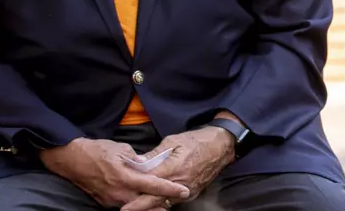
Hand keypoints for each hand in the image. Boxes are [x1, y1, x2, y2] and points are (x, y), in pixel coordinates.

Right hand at [37, 137, 190, 208]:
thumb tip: (147, 163)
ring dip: (148, 205)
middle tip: (175, 200)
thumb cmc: (97, 151)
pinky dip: (135, 204)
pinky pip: (124, 205)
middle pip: (146, 204)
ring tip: (161, 202)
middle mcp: (119, 192)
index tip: (184, 191)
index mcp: (126, 177)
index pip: (153, 186)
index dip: (170, 189)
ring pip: (135, 207)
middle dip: (161, 203)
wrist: (71, 159)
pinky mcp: (104, 202)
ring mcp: (111, 200)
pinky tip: (141, 199)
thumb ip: (137, 158)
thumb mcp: (121, 148)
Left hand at [120, 125, 237, 209]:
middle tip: (125, 210)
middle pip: (155, 200)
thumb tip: (137, 162)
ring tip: (135, 207)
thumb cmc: (197, 141)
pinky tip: (153, 203)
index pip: (150, 185)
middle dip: (139, 207)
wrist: (221, 146)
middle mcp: (180, 183)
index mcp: (174, 168)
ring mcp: (187, 190)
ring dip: (150, 206)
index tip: (122, 199)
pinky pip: (174, 201)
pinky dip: (162, 203)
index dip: (135, 193)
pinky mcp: (193, 193)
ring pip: (164, 203)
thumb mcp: (173, 141)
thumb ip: (154, 154)